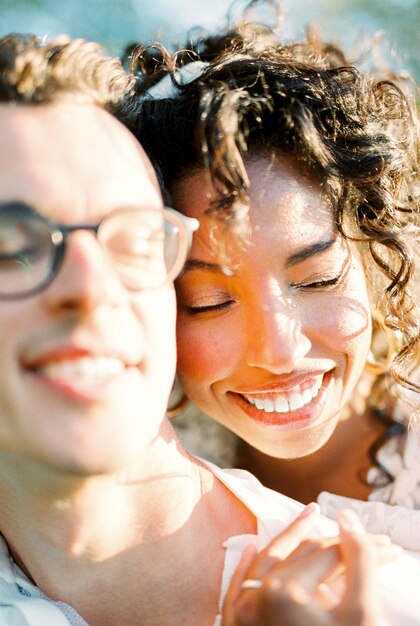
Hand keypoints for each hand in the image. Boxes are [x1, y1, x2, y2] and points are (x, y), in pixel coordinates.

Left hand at [222, 506, 382, 625]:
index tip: (390, 548)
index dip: (362, 546)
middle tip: (368, 538)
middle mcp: (258, 595)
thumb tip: (348, 517)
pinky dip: (246, 565)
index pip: (329, 554)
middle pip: (302, 555)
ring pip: (269, 562)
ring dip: (292, 540)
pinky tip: (250, 547)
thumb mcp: (362, 615)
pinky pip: (238, 586)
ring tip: (310, 517)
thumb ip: (358, 559)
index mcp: (286, 590)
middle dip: (338, 544)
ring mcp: (245, 613)